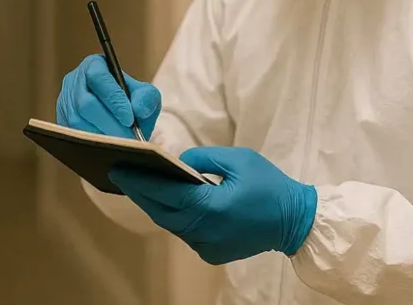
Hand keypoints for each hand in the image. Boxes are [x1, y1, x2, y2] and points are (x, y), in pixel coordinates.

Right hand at [56, 55, 161, 139]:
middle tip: (127, 141)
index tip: (129, 120)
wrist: (120, 117)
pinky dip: (90, 145)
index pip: (100, 78)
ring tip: (121, 148)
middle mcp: (74, 81)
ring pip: (76, 122)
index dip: (113, 99)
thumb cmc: (132, 101)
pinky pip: (71, 136)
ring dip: (99, 136)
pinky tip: (108, 152)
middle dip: (108, 124)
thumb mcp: (145, 95)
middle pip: (85, 103)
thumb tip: (138, 110)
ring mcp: (64, 102)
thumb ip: (146, 98)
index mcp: (94, 66)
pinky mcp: (61, 122)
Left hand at [110, 147, 317, 264]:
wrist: (295, 221)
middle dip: (140, 193)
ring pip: (171, 224)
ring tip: (139, 185)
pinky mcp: (212, 254)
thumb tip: (177, 161)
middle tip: (121, 174)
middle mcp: (204, 232)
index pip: (164, 194)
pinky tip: (166, 202)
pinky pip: (185, 233)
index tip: (118, 169)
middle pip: (161, 212)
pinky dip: (174, 217)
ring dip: (155, 205)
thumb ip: (203, 158)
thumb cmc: (269, 185)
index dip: (139, 182)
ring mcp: (207, 247)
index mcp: (211, 207)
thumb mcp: (238, 159)